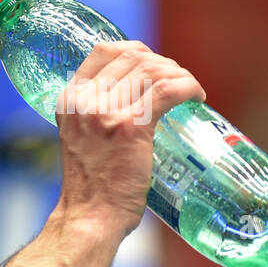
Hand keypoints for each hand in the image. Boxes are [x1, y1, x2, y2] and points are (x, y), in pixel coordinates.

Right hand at [52, 41, 205, 238]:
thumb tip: (135, 96)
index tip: (155, 65)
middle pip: (133, 56)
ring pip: (153, 70)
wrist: (90, 217)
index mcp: (70, 99)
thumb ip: (97, 113)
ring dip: (179, 74)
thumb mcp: (81, 137)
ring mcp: (106, 112)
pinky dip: (189, 87)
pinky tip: (197, 96)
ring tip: (190, 91)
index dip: (136, 50)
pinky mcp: (131, 128)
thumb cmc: (93, 186)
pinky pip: (168, 90)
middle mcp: (84, 101)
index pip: (104, 50)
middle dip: (164, 63)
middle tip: (179, 83)